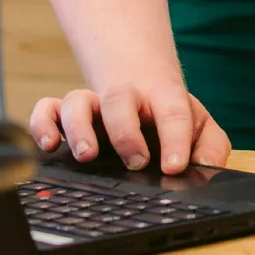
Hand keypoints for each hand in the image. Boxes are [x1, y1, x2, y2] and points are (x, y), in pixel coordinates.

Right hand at [28, 79, 230, 174]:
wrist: (141, 85)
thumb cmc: (169, 115)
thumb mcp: (198, 127)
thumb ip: (211, 146)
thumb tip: (209, 168)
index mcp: (163, 99)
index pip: (173, 112)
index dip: (176, 138)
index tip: (175, 166)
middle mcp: (125, 99)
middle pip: (120, 100)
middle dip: (126, 132)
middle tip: (136, 161)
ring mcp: (93, 105)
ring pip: (78, 102)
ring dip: (80, 129)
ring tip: (87, 155)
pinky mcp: (65, 115)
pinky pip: (47, 109)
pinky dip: (43, 124)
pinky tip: (50, 146)